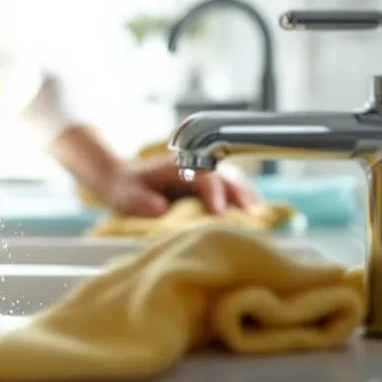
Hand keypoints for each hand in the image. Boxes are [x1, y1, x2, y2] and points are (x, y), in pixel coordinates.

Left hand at [100, 155, 257, 217]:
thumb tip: (160, 208)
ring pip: (230, 183)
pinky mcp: (204, 189)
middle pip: (223, 177)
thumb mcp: (126, 195)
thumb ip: (141, 200)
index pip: (203, 177)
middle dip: (239, 195)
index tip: (220, 213)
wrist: (122, 181)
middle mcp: (192, 168)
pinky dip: (241, 201)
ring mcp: (200, 177)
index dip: (214, 194)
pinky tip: (253, 215)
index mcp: (177, 166)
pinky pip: (228, 191)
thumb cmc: (126, 188)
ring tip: (259, 215)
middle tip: (251, 215)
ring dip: (244, 197)